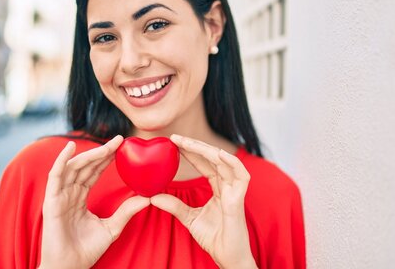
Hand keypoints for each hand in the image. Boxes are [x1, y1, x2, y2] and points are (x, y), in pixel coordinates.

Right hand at [39, 136, 149, 268]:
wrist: (70, 268)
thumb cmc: (86, 250)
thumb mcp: (112, 227)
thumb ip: (127, 211)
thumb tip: (148, 198)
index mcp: (80, 197)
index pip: (93, 172)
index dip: (106, 158)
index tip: (122, 146)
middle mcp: (69, 193)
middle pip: (86, 166)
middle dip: (102, 152)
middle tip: (120, 140)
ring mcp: (59, 196)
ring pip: (74, 167)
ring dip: (89, 154)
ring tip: (107, 145)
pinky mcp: (52, 201)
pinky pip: (55, 176)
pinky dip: (61, 160)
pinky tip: (70, 147)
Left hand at [150, 135, 256, 268]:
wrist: (227, 258)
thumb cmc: (214, 238)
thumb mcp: (189, 218)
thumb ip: (174, 205)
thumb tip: (152, 196)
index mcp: (219, 188)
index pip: (205, 164)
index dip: (191, 152)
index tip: (174, 143)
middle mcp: (228, 186)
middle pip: (213, 158)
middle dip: (195, 146)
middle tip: (175, 138)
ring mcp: (235, 192)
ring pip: (225, 162)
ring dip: (207, 150)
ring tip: (188, 143)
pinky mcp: (239, 200)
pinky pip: (241, 176)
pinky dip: (231, 163)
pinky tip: (217, 154)